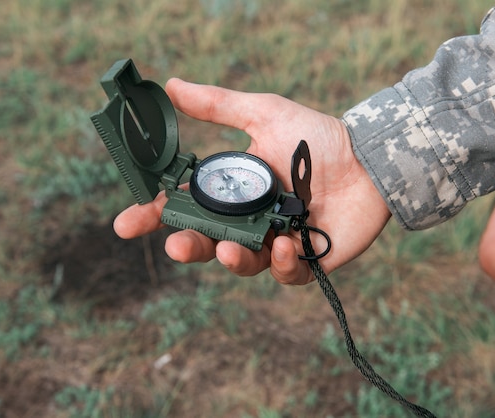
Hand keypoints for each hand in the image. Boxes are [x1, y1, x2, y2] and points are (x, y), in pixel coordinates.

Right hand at [113, 79, 390, 283]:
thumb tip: (170, 85)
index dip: (154, 216)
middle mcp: (250, 220)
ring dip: (232, 261)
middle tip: (177, 245)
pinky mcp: (307, 260)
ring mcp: (276, 242)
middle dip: (187, 247)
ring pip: (242, 264)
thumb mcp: (263, 114)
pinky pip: (286, 274)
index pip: (185, 207)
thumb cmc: (317, 137)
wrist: (369, 158)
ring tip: (233, 250)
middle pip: (207, 243)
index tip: (126, 224)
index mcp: (234, 190)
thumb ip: (217, 106)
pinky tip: (287, 244)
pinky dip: (282, 263)